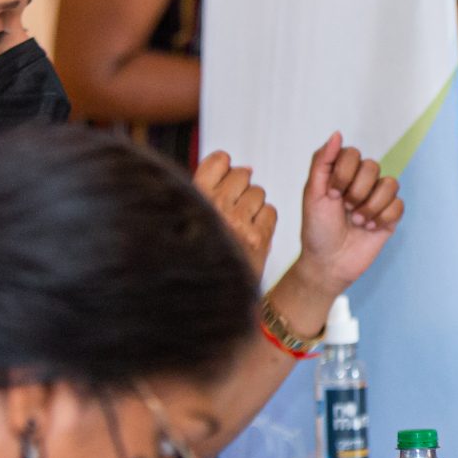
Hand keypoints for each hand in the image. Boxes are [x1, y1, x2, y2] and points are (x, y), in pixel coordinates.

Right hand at [196, 151, 277, 277]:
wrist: (203, 296)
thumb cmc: (195, 254)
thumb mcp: (187, 216)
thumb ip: (208, 189)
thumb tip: (240, 166)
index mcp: (193, 196)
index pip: (219, 161)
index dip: (225, 169)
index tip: (223, 180)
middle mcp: (215, 206)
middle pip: (242, 174)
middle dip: (240, 189)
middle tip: (231, 210)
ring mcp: (238, 222)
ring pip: (259, 193)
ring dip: (253, 207)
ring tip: (239, 226)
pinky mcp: (257, 238)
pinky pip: (270, 212)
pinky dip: (264, 222)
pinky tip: (250, 235)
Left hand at [298, 133, 403, 295]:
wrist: (328, 263)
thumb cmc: (317, 229)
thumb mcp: (313, 194)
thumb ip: (322, 161)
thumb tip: (337, 134)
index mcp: (342, 172)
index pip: (353, 153)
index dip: (343, 174)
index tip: (331, 195)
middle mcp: (362, 181)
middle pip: (372, 166)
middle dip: (356, 192)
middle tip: (345, 209)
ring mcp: (378, 198)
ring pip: (390, 183)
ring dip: (370, 206)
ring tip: (357, 221)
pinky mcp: (390, 216)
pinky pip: (399, 204)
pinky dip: (382, 217)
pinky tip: (370, 228)